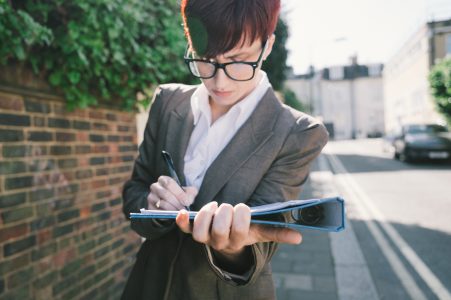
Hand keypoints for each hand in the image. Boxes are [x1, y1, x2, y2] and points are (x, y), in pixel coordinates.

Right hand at [147, 176, 197, 210]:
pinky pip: (158, 211)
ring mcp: (151, 197)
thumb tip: (187, 201)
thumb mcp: (189, 192)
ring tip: (179, 212)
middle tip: (183, 209)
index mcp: (163, 179)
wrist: (174, 204)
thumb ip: (190, 193)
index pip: (169, 183)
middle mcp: (155, 186)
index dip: (179, 193)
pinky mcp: (149, 207)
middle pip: (165, 194)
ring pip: (162, 203)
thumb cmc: (181, 196)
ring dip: (172, 209)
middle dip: (176, 203)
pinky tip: (172, 214)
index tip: (187, 202)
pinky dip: (166, 214)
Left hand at [176, 202, 301, 257]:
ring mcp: (205, 237)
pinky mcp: (193, 231)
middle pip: (219, 230)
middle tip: (228, 206)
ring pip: (200, 232)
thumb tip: (300, 237)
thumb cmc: (246, 231)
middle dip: (224, 213)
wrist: (227, 240)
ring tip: (213, 206)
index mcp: (238, 242)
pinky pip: (184, 229)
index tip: (244, 207)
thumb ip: (278, 233)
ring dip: (205, 214)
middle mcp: (219, 242)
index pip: (239, 231)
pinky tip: (181, 212)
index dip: (241, 216)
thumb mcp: (261, 232)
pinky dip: (180, 221)